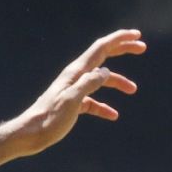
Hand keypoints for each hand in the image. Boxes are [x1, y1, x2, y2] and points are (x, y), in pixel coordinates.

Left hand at [14, 29, 143, 155]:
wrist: (29, 135)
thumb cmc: (49, 119)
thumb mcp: (72, 100)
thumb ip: (89, 83)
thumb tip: (106, 71)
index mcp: (76, 72)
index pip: (101, 48)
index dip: (120, 39)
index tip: (138, 36)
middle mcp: (76, 77)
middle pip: (103, 58)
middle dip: (123, 50)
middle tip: (142, 48)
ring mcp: (74, 91)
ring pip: (100, 81)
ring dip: (118, 82)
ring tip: (133, 89)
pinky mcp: (72, 105)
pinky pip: (92, 102)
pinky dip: (103, 106)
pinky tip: (113, 115)